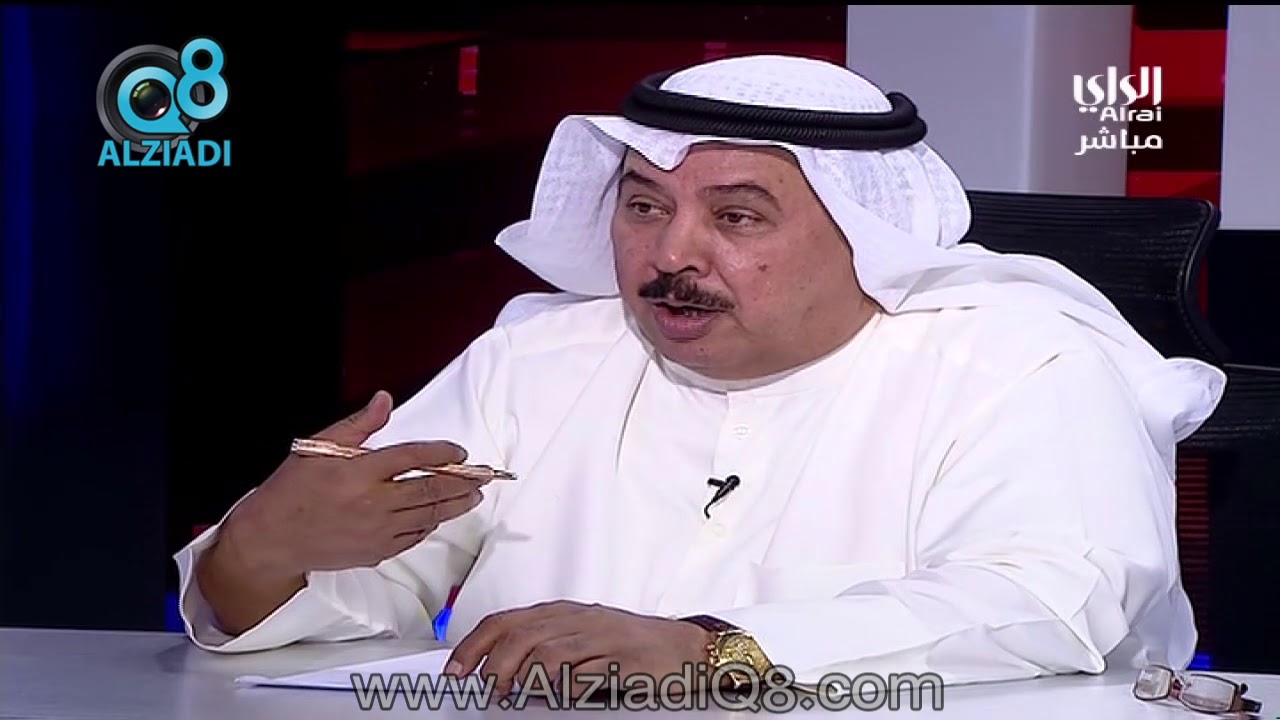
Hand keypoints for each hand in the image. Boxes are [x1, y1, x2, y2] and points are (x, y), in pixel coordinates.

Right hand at [219, 390, 487, 579]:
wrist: (273, 539)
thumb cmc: (293, 489)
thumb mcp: (318, 447)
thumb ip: (358, 425)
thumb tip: (385, 399)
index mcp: (360, 472)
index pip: (412, 457)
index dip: (441, 452)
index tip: (460, 451)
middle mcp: (374, 502)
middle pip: (429, 489)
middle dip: (461, 482)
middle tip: (483, 476)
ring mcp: (377, 531)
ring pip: (428, 516)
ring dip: (454, 505)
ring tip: (474, 496)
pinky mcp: (376, 552)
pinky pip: (413, 537)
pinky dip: (429, 524)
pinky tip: (440, 516)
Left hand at [445, 601, 713, 699]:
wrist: (685, 648)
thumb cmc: (629, 647)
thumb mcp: (581, 639)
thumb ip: (544, 648)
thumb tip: (499, 672)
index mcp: (561, 613)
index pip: (505, 621)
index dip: (474, 645)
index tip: (455, 671)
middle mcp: (577, 619)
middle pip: (520, 633)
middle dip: (493, 663)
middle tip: (483, 690)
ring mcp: (600, 637)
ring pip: (548, 649)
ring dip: (522, 675)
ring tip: (511, 694)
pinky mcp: (621, 658)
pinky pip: (585, 671)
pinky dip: (563, 685)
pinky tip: (552, 695)